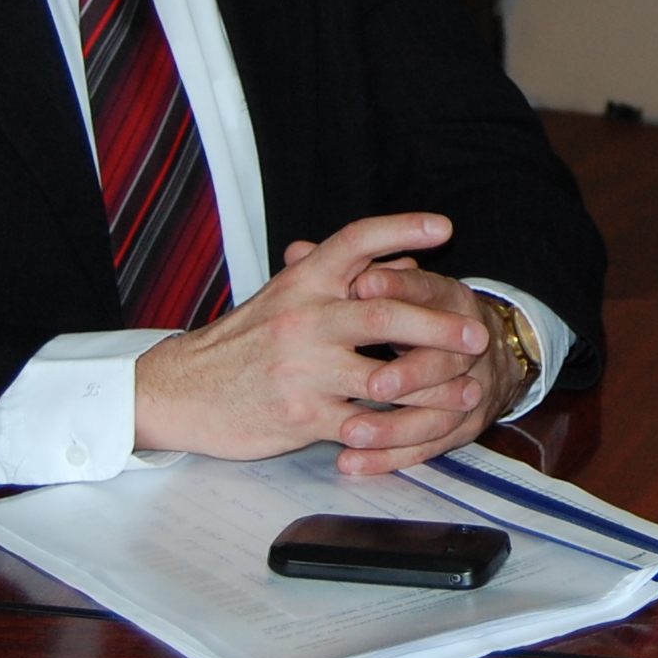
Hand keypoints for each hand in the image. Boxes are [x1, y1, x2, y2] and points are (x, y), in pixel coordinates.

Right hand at [133, 212, 516, 475]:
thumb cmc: (244, 341)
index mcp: (302, 282)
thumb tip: (406, 260)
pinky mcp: (301, 416)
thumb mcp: (287, 296)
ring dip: (435, 383)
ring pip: (384, 374)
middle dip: (439, 324)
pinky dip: (400, 428)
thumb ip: (343, 277)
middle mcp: (304, 319)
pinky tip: (428, 429)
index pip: (355, 242)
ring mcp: (302, 369)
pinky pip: (364, 424)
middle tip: (476, 333)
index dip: (401, 228)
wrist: (182, 390)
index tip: (444, 228)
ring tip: (469, 387)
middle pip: (384, 312)